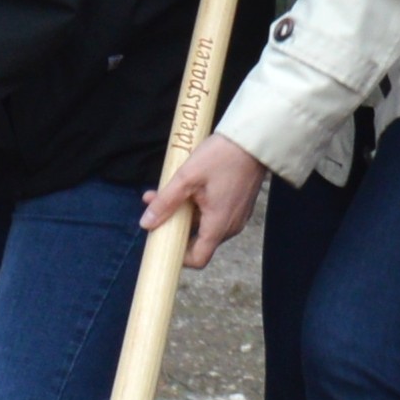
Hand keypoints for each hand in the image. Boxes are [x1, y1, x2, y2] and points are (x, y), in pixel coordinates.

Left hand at [143, 130, 268, 269]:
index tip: (161, 241)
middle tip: (155, 206)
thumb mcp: (187, 177)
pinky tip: (186, 186)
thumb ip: (166, 202)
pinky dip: (197, 206)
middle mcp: (231, 226)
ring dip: (183, 212)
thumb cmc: (222, 156)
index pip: (198, 259)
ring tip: (165, 191)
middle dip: (174, 225)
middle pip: (198, 240)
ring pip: (204, 224)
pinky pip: (214, 214)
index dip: (178, 257)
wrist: (253, 140)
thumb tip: (146, 223)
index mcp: (219, 225)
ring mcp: (237, 216)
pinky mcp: (238, 204)